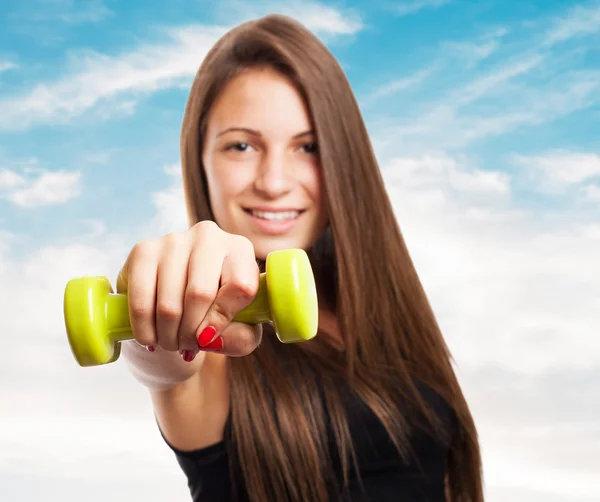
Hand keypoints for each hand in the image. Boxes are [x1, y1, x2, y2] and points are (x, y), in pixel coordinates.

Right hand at [116, 220, 261, 361]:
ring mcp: (173, 240)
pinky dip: (144, 327)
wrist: (177, 299)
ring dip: (168, 334)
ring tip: (171, 343)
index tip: (210, 338)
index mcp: (240, 249)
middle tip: (186, 347)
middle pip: (200, 293)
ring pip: (170, 301)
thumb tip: (209, 337)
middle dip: (191, 333)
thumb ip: (239, 339)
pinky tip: (150, 337)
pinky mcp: (143, 250)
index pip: (240, 286)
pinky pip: (141, 298)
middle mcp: (209, 236)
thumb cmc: (216, 314)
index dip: (223, 320)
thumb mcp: (240, 331)